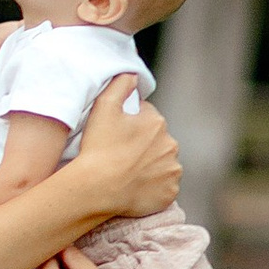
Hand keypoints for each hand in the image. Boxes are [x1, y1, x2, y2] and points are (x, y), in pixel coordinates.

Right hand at [71, 75, 179, 219]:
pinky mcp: (169, 193)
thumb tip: (133, 75)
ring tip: (125, 174)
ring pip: (161, 165)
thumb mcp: (103, 107)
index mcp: (157, 123)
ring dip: (149, 167)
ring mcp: (172, 171)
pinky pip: (163, 188)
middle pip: (156, 142)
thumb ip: (120, 85)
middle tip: (119, 156)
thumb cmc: (98, 148)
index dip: (130, 126)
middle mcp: (171, 145)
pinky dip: (152, 187)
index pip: (147, 119)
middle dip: (143, 146)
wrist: (97, 188)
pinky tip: (133, 188)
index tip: (115, 136)